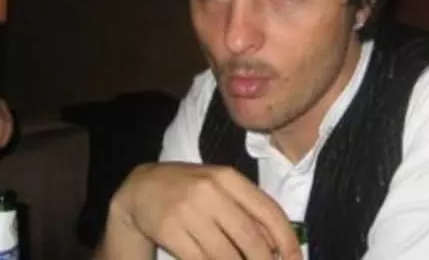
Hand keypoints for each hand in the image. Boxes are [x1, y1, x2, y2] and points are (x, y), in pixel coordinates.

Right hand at [103, 162, 301, 259]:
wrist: (141, 188)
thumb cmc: (191, 189)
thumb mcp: (220, 187)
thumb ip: (248, 209)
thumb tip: (279, 244)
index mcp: (228, 177)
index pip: (267, 210)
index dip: (286, 239)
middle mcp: (209, 191)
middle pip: (249, 238)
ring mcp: (188, 211)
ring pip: (226, 255)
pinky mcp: (169, 230)